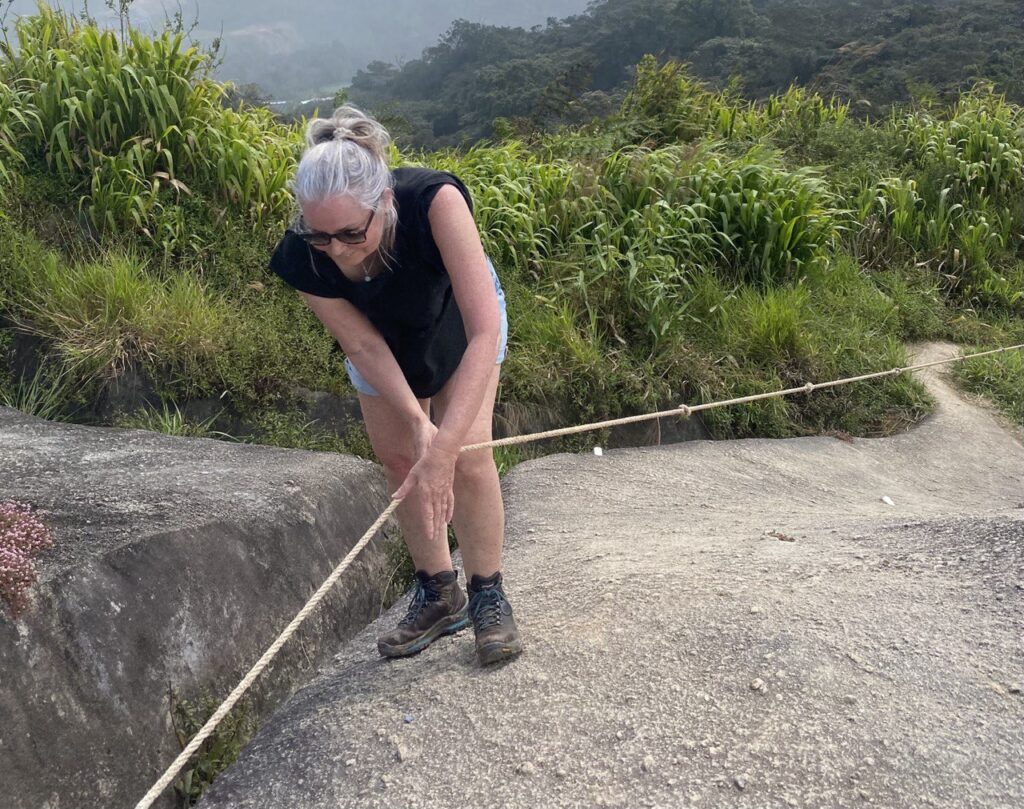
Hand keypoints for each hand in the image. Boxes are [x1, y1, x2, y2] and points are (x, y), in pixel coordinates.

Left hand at [392, 420, 459, 543]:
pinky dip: (449, 512)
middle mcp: (436, 495)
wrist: (443, 454)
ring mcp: (444, 493)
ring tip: (439, 532)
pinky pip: (450, 504)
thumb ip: (404, 488)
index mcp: (426, 493)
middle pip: (436, 515)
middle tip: (433, 539)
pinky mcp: (449, 489)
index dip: (428, 526)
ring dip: (440, 522)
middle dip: (434, 528)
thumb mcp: (412, 474)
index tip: (429, 536)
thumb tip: (395, 498)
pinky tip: (448, 520)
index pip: (427, 514)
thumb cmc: (426, 462)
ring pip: (443, 511)